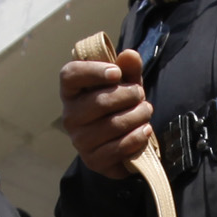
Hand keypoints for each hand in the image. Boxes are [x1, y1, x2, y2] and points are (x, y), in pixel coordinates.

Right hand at [59, 39, 153, 179]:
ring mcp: (79, 140)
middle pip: (100, 101)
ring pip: (113, 124)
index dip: (93, 71)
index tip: (116, 72)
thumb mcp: (126, 84)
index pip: (71, 75)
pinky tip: (145, 130)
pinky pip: (119, 147)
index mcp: (71, 91)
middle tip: (140, 95)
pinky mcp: (93, 160)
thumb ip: (128, 69)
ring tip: (146, 111)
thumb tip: (129, 55)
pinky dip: (137, 137)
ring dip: (138, 115)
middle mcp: (70, 116)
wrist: (122, 143)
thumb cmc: (119, 106)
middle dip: (129, 95)